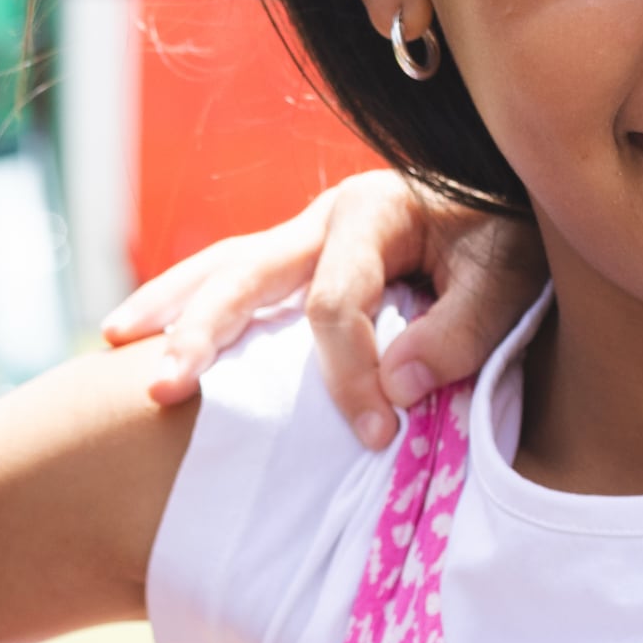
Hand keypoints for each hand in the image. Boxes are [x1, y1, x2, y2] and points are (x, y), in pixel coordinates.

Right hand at [100, 170, 544, 451]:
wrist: (526, 207)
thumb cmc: (519, 244)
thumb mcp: (513, 280)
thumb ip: (461, 330)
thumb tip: (394, 389)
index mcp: (377, 208)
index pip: (338, 302)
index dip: (350, 372)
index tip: (380, 434)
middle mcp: (327, 215)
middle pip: (248, 271)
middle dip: (204, 330)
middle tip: (166, 388)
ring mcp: (305, 235)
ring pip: (223, 266)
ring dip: (172, 308)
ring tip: (117, 342)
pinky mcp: (300, 260)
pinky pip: (232, 277)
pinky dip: (186, 301)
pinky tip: (143, 330)